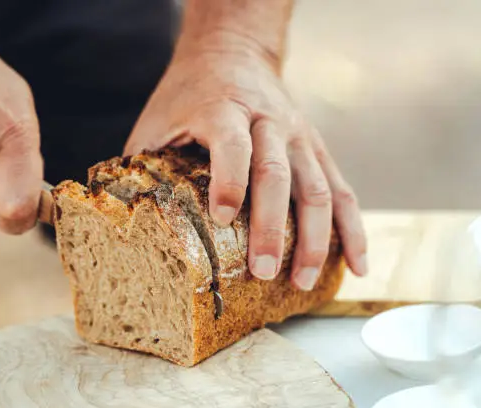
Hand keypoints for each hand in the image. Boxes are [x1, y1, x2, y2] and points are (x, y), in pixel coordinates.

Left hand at [124, 46, 366, 289]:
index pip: (233, 144)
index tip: (224, 219)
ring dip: (314, 238)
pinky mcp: (316, 149)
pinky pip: (342, 191)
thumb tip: (124, 218)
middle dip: (273, 227)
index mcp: (223, 108)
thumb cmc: (188, 93)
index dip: (230, 180)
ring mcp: (299, 136)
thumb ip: (145, 162)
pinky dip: (352, 229)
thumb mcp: (158, 118)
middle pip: (279, 174)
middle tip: (264, 272)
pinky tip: (356, 264)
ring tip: (300, 281)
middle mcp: (269, 120)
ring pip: (318, 188)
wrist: (232, 54)